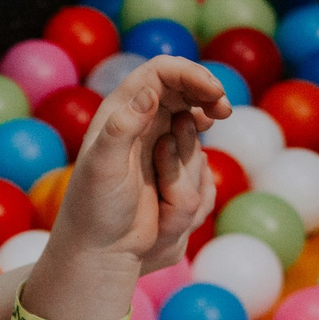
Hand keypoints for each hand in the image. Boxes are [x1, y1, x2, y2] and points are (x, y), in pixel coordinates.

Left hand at [51, 55, 227, 276]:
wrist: (100, 247)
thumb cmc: (95, 208)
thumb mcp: (104, 166)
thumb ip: (122, 128)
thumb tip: (150, 93)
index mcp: (119, 110)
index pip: (161, 72)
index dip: (190, 74)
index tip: (214, 92)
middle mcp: (137, 119)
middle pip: (181, 86)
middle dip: (206, 92)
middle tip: (223, 111)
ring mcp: (152, 140)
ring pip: (190, 114)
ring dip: (203, 118)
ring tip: (209, 127)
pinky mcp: (165, 162)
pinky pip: (192, 140)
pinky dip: (200, 137)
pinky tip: (204, 143)